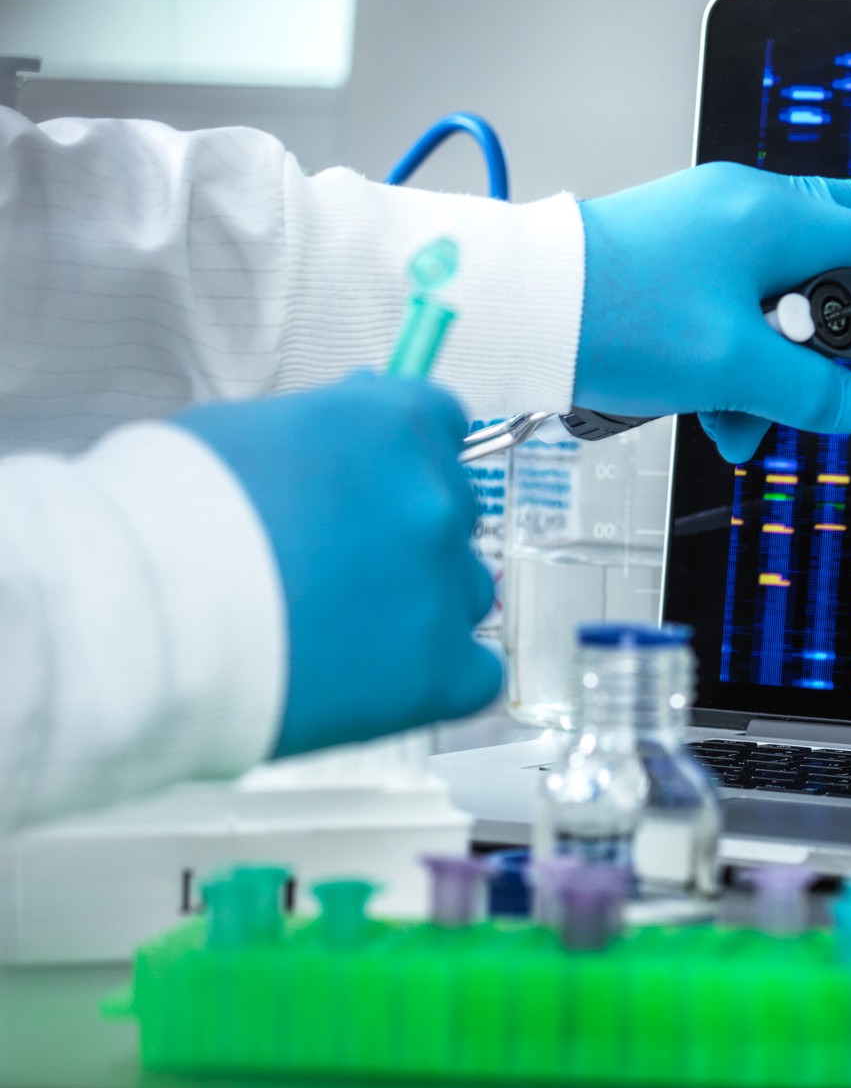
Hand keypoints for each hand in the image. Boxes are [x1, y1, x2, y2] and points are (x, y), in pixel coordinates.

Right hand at [175, 373, 499, 757]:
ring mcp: (443, 584)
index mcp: (393, 424)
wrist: (139, 621)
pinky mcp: (439, 669)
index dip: (404, 458)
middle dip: (403, 534)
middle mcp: (434, 497)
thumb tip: (363, 405)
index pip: (443, 425)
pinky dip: (437, 678)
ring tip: (339, 631)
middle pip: (452, 510)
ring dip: (420, 606)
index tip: (375, 485)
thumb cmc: (163, 519)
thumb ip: (326, 422)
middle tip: (335, 567)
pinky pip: (475, 674)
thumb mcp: (242, 430)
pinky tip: (380, 682)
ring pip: (465, 591)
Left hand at [575, 164, 850, 461]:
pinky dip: (744, 367)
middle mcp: (754, 209)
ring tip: (748, 427)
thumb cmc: (616, 316)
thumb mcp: (732, 367)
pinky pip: (746, 312)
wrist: (516, 309)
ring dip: (790, 367)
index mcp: (777, 214)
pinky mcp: (686, 264)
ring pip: (797, 295)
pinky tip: (720, 421)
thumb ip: (812, 388)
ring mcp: (718, 232)